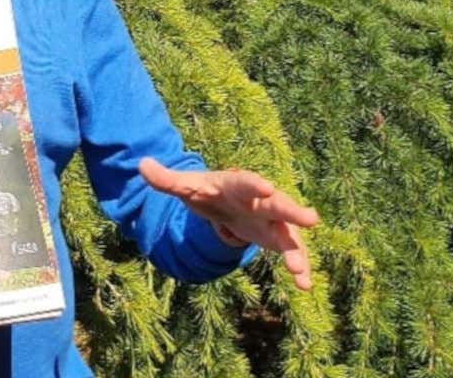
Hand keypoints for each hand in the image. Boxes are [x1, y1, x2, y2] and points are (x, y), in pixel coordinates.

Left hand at [138, 156, 319, 290]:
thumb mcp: (186, 186)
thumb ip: (166, 179)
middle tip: (311, 219)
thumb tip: (141, 166)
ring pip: (289, 235)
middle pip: (278, 204)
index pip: (247, 182)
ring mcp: (273, 220)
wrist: (226, 201)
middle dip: (293, 211)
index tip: (265, 186)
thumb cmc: (207, 191)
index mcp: (238, 185)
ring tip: (300, 272)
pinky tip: (304, 286)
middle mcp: (261, 201)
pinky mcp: (278, 238)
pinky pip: (292, 253)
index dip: (255, 184)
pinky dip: (300, 268)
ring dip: (297, 251)